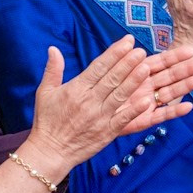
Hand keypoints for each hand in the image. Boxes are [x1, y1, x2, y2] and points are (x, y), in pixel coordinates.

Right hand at [26, 37, 192, 170]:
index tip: (127, 41)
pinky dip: (134, 110)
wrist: (49, 152)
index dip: (114, 53)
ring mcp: (99, 117)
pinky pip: (122, 119)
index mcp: (76, 89)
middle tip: (141, 50)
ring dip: (134, 81)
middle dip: (127, 63)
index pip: (98, 67)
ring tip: (147, 67)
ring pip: (119, 95)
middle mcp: (89, 101)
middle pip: (111, 78)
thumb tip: (53, 48)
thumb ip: (53, 69)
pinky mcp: (106, 132)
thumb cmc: (47, 121)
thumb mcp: (45, 93)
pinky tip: (146, 101)